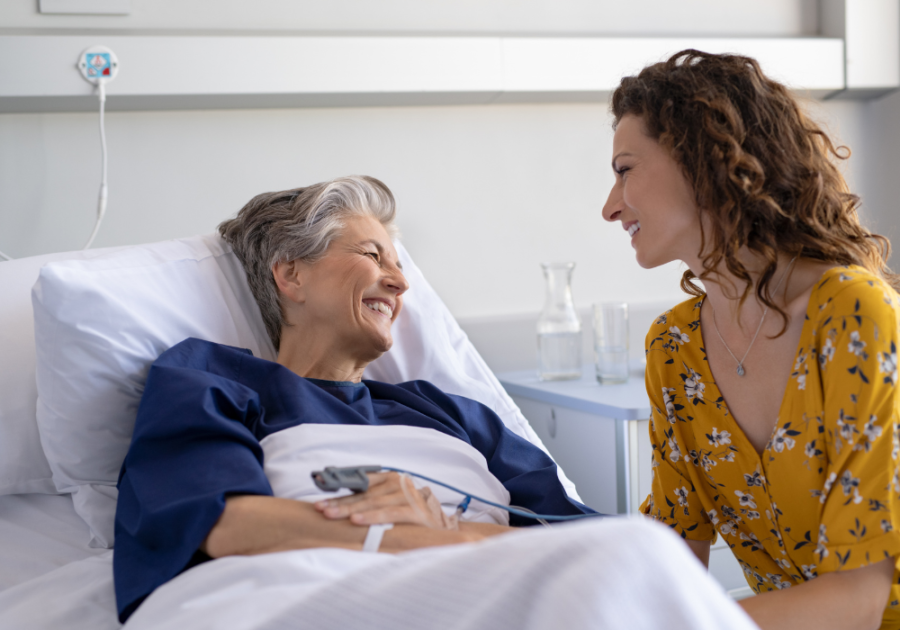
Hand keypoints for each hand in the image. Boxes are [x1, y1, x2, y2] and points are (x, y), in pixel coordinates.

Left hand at [314, 472, 458, 529]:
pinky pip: (389, 513)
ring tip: (331, 514)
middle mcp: (398, 482)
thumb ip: (369, 500)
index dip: (338, 490)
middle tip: (321, 509)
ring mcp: (407, 495)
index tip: (320, 498)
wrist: (442, 526)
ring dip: (350, 509)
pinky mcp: (415, 511)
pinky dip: (372, 517)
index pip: (359, 484)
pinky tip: (356, 521)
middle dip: (339, 503)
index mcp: (389, 478)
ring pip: (373, 503)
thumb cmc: (411, 515)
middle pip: (363, 494)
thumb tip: (338, 504)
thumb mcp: (389, 502)